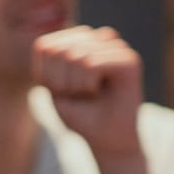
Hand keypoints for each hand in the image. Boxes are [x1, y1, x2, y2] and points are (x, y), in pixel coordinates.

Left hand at [34, 26, 144, 158]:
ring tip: (89, 94)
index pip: (44, 46)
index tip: (61, 91)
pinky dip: (86, 85)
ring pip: (74, 56)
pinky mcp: (129, 59)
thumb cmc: (80, 114)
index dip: (45, 76)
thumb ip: (56, 55)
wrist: (106, 139)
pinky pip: (90, 64)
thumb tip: (77, 33)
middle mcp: (98, 39)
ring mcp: (115, 47)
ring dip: (74, 86)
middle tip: (77, 95)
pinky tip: (99, 93)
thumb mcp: (53, 85)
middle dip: (59, 81)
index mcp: (79, 41)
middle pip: (58, 50)